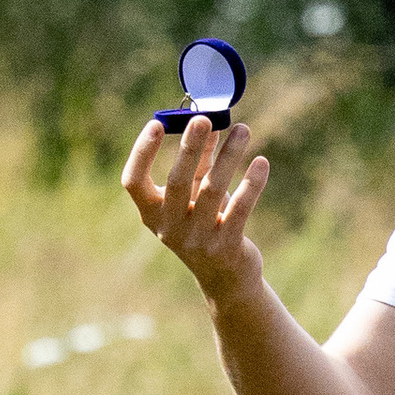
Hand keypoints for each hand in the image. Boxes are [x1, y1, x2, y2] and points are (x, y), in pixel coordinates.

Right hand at [120, 112, 270, 302]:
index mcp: (152, 213)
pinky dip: (252, 184)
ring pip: (213, 190)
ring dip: (229, 156)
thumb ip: (200, 160)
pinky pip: (240, 209)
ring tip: (243, 129)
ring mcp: (196, 240)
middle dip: (190, 148)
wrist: (224, 276)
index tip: (157, 124)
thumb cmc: (205, 223)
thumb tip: (208, 120)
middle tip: (203, 119)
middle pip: (176, 182)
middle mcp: (169, 228)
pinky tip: (260, 162)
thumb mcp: (196, 194)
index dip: (142, 152)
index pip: (133, 181)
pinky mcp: (226, 246)